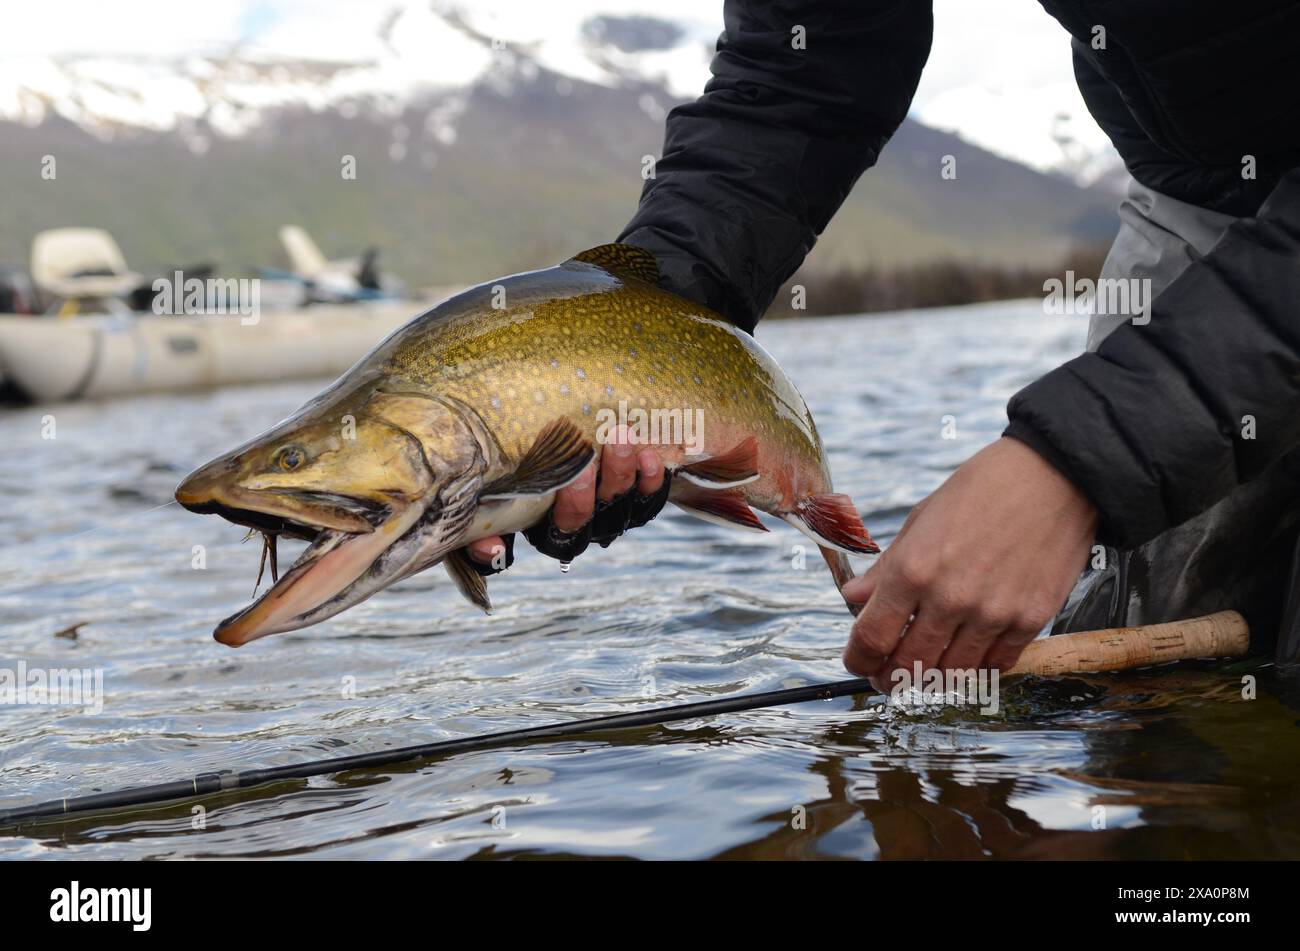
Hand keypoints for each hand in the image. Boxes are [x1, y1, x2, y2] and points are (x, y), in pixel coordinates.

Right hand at [467, 426, 665, 567]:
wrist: (537, 439)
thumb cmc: (506, 470)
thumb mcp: (485, 498)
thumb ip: (480, 524)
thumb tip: (491, 547)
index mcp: (543, 529)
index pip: (557, 534)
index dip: (566, 510)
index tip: (565, 481)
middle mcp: (580, 526)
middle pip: (591, 519)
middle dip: (590, 490)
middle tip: (587, 458)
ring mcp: (609, 511)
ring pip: (621, 504)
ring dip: (623, 473)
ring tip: (621, 436)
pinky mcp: (635, 497)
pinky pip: (649, 497)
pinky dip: (651, 479)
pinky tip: (649, 455)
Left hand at [842, 437, 1096, 687]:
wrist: (1053, 476)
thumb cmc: (981, 490)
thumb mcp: (921, 519)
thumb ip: (886, 566)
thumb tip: (854, 596)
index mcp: (913, 569)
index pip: (872, 638)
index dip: (858, 660)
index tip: (857, 663)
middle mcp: (949, 598)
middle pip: (909, 665)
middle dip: (890, 679)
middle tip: (887, 679)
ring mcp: (992, 613)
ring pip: (952, 672)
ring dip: (932, 678)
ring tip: (924, 671)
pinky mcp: (1030, 620)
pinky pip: (996, 665)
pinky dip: (977, 667)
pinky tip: (966, 656)